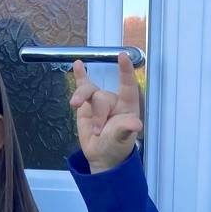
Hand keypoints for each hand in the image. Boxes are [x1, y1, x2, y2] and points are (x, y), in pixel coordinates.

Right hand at [70, 53, 141, 171]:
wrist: (101, 155)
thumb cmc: (116, 146)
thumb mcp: (121, 139)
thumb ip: (125, 129)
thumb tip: (136, 124)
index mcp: (127, 106)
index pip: (128, 85)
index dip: (126, 71)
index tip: (123, 56)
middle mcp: (114, 100)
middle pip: (102, 96)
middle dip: (97, 114)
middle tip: (97, 132)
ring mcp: (99, 100)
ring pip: (89, 90)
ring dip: (81, 97)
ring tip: (74, 106)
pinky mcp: (86, 103)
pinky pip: (82, 85)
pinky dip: (79, 75)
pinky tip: (77, 64)